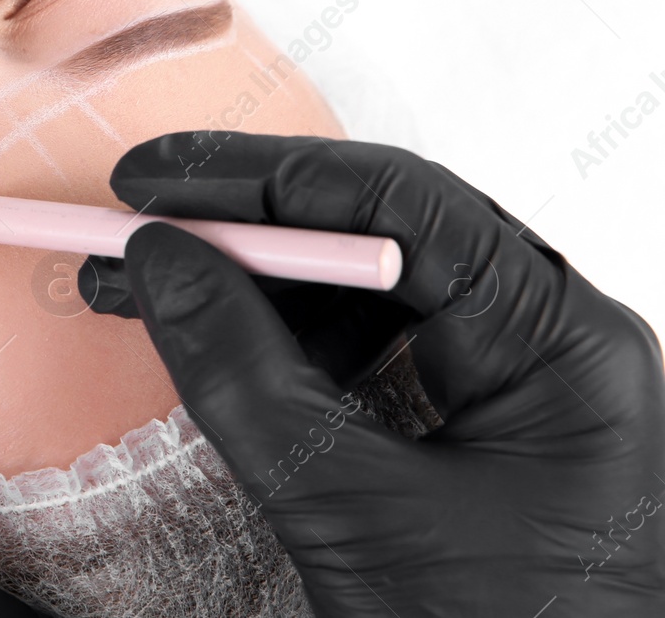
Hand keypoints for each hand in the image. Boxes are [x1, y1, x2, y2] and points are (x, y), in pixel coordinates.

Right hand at [80, 131, 664, 616]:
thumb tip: (157, 261)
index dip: (258, 179)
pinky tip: (205, 339)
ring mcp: (513, 385)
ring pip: (362, 290)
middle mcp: (548, 343)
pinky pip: (368, 350)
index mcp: (560, 345)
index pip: (398, 203)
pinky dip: (279, 341)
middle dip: (241, 231)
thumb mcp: (349, 511)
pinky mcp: (473, 426)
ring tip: (138, 288)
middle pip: (378, 235)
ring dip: (246, 285)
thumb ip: (244, 375)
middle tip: (131, 228)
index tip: (149, 184)